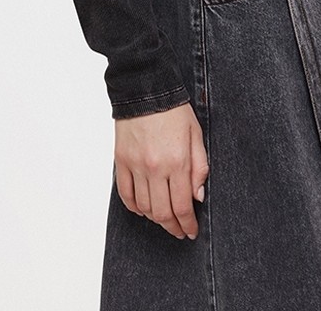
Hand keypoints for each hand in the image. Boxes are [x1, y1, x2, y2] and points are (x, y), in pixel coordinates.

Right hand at [114, 101, 209, 239]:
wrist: (146, 89)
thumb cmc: (174, 110)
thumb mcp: (196, 135)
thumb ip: (199, 167)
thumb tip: (198, 196)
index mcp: (177, 162)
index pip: (182, 206)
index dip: (188, 224)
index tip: (191, 231)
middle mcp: (155, 168)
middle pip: (162, 213)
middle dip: (173, 227)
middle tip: (179, 230)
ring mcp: (136, 166)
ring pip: (144, 207)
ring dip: (155, 218)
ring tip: (164, 218)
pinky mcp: (121, 161)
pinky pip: (125, 194)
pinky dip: (134, 207)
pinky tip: (143, 209)